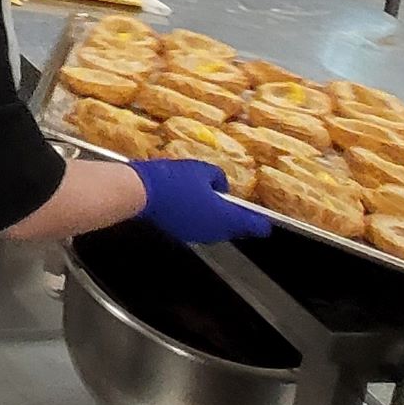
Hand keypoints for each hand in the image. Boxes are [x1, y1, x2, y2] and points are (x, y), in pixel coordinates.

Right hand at [127, 159, 271, 244]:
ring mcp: (196, 234)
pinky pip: (199, 227)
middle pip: (235, 229)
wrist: (140, 192)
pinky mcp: (180, 233)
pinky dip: (201, 218)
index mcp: (225, 217)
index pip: (255, 227)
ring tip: (211, 199)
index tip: (263, 219)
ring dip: (218, 217)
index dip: (261, 223)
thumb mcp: (203, 170)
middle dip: (237, 218)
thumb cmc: (175, 180)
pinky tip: (193, 203)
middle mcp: (214, 231)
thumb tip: (221, 186)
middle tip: (234, 203)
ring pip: (216, 229)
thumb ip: (219, 179)